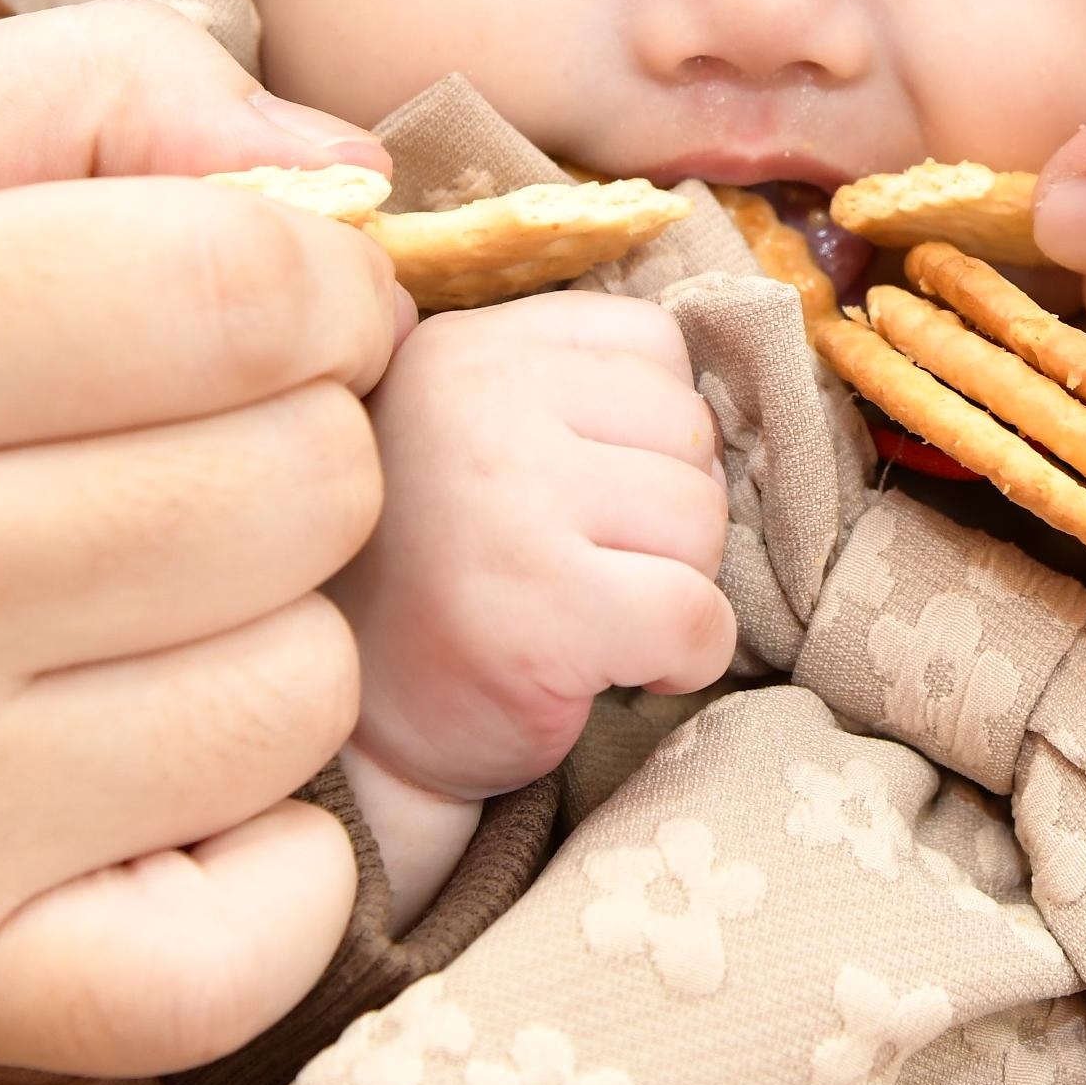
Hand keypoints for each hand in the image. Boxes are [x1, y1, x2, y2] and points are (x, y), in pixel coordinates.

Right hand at [0, 2, 408, 1076]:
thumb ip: (86, 95)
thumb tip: (362, 174)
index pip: (243, 292)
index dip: (325, 280)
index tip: (277, 297)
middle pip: (305, 487)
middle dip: (298, 436)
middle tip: (179, 446)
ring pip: (307, 693)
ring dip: (272, 629)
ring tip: (124, 600)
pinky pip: (263, 944)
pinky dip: (275, 863)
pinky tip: (162, 773)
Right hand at [333, 288, 736, 805]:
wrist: (359, 743)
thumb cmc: (442, 583)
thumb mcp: (479, 438)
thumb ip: (574, 392)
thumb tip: (726, 406)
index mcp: (463, 351)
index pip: (652, 341)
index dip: (649, 433)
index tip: (590, 498)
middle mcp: (475, 407)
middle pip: (689, 428)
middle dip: (668, 514)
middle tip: (591, 571)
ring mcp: (506, 508)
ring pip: (703, 518)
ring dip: (678, 583)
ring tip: (594, 615)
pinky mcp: (541, 616)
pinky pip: (698, 617)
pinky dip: (688, 658)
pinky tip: (613, 671)